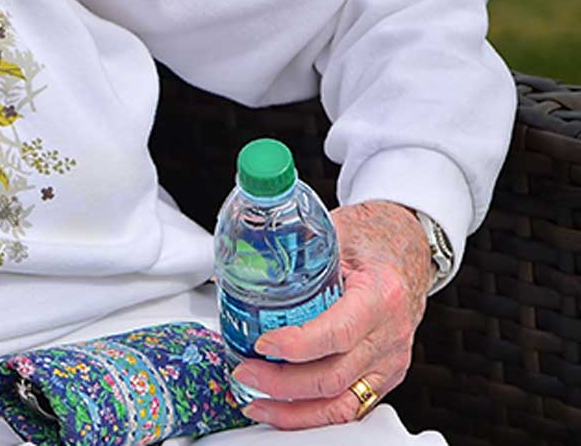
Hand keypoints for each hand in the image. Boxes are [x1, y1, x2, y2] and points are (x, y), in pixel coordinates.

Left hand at [233, 200, 431, 428]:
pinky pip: (350, 407)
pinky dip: (313, 414)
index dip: (296, 346)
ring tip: (254, 402)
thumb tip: (239, 262)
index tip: (261, 344)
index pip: (338, 333)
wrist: (407, 248)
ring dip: (293, 411)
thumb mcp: (335, 233)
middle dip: (281, 383)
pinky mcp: (385, 376)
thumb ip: (293, 249)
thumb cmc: (372, 239)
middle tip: (243, 371)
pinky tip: (282, 410)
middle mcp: (390, 334)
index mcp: (381, 295)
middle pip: (333, 376)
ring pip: (342, 404)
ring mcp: (390, 361)